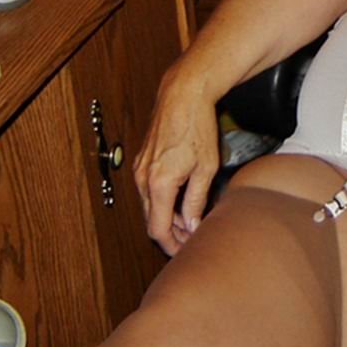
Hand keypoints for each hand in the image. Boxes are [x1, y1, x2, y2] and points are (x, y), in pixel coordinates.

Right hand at [133, 65, 222, 255]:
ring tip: (190, 220)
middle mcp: (143, 179)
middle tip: (192, 239)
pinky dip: (162, 200)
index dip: (171, 245)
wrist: (182, 95)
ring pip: (149, 205)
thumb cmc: (197, 127)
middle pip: (151, 220)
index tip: (185, 251)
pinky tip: (180, 199)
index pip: (158, 230)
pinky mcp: (142, 160)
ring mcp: (140, 169)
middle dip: (171, 233)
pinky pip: (148, 190)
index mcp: (159, 184)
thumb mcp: (206, 168)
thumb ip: (196, 201)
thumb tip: (192, 226)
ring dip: (167, 216)